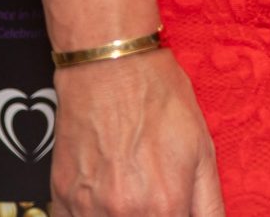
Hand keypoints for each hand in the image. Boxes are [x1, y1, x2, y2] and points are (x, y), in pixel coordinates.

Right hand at [49, 50, 224, 215]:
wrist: (110, 68)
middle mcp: (123, 214)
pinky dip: (93, 216)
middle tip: (154, 194)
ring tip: (132, 189)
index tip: (176, 208)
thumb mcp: (203, 150)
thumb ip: (209, 204)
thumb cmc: (159, 100)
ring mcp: (87, 209)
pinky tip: (106, 198)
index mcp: (165, 206)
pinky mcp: (60, 199)